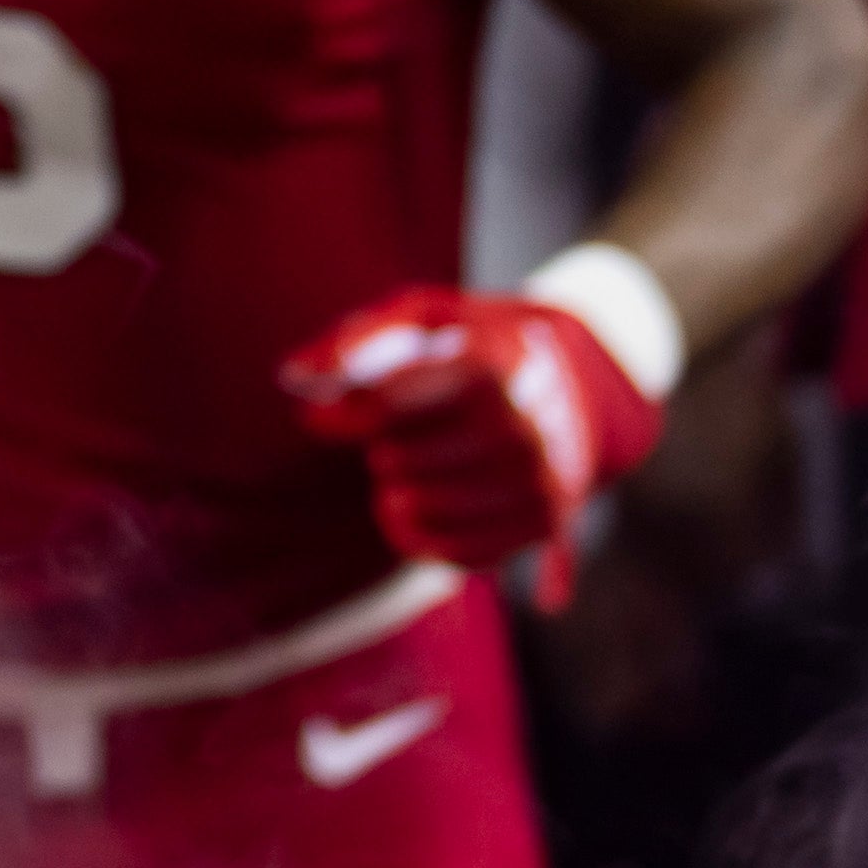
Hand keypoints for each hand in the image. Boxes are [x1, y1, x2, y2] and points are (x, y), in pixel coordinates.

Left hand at [281, 284, 663, 608]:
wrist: (575, 380)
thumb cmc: (474, 343)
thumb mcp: (422, 314)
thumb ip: (355, 339)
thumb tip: (291, 378)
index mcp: (497, 358)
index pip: (392, 400)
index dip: (345, 413)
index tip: (318, 416)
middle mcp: (528, 422)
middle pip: (403, 459)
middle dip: (381, 449)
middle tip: (392, 439)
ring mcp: (543, 477)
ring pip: (426, 508)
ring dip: (394, 494)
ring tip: (402, 472)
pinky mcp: (547, 522)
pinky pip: (461, 553)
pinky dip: (420, 539)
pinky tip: (410, 512)